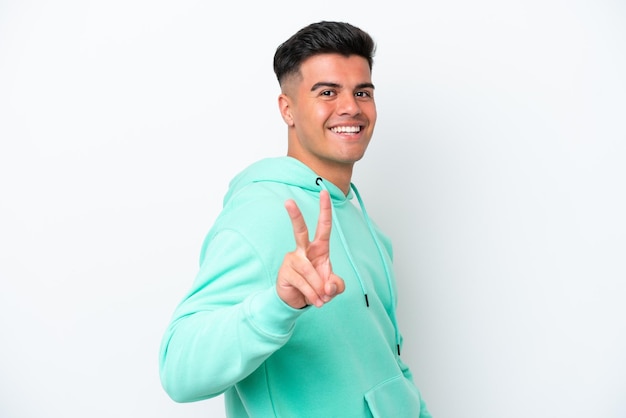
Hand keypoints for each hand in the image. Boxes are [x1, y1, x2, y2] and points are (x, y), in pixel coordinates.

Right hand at [277, 190, 345, 308]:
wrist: (298, 302)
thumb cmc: (317, 288)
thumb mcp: (333, 288)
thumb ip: (337, 285)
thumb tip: (328, 286)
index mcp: (318, 248)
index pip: (323, 226)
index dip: (325, 210)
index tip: (324, 192)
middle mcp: (303, 250)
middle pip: (299, 231)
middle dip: (294, 216)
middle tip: (288, 201)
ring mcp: (292, 260)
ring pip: (310, 270)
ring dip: (319, 288)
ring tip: (321, 299)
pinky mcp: (285, 272)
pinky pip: (303, 282)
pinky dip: (312, 294)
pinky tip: (314, 301)